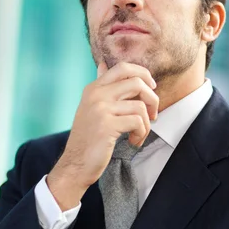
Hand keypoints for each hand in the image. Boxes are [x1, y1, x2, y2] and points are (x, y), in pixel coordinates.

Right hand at [47, 62, 158, 209]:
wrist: (75, 163)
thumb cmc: (88, 137)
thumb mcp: (91, 107)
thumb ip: (100, 86)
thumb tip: (102, 64)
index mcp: (93, 88)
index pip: (123, 67)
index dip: (143, 74)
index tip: (151, 88)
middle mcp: (96, 94)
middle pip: (136, 82)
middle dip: (152, 98)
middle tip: (153, 114)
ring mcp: (100, 109)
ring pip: (140, 105)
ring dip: (147, 123)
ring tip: (139, 134)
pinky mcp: (106, 125)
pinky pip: (138, 122)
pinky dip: (141, 133)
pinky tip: (133, 141)